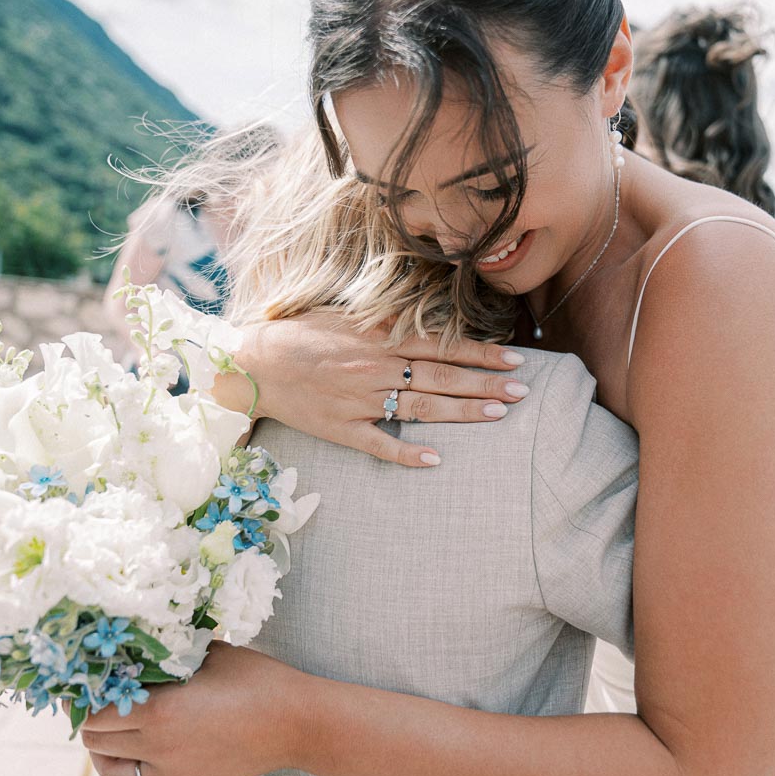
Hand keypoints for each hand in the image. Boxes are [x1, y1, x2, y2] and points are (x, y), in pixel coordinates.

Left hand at [80, 645, 307, 775]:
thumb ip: (171, 651)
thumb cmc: (257, 678)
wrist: (297, 720)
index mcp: (159, 710)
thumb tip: (143, 643)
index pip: (96, 712)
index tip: (90, 684)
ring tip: (109, 739)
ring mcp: (173, 775)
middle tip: (100, 704)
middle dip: (92, 722)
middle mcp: (159, 747)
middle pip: (98, 741)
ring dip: (103, 757)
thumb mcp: (211, 652)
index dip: (86, 697)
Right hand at [217, 313, 529, 466]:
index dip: (481, 353)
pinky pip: (380, 444)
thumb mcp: (345, 314)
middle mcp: (375, 366)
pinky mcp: (342, 429)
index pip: (443, 345)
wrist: (252, 363)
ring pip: (421, 407)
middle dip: (486, 384)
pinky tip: (435, 461)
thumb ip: (385, 320)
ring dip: (462, 412)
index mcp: (378, 336)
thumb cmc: (299, 333)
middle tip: (522, 392)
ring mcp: (360, 400)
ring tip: (498, 416)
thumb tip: (425, 321)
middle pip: (442, 377)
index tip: (515, 360)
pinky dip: (408, 453)